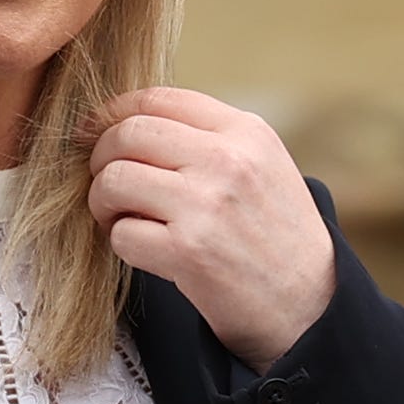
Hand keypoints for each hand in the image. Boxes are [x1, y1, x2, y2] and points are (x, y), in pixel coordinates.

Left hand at [86, 88, 334, 370]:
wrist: (308, 304)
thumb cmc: (276, 234)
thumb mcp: (263, 165)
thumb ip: (209, 137)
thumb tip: (123, 121)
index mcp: (247, 132)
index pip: (158, 99)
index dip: (113, 113)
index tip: (95, 131)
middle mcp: (228, 160)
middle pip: (127, 134)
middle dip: (100, 158)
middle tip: (107, 183)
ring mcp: (207, 205)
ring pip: (114, 180)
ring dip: (104, 202)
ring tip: (122, 217)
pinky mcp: (188, 252)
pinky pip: (121, 233)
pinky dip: (123, 244)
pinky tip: (147, 250)